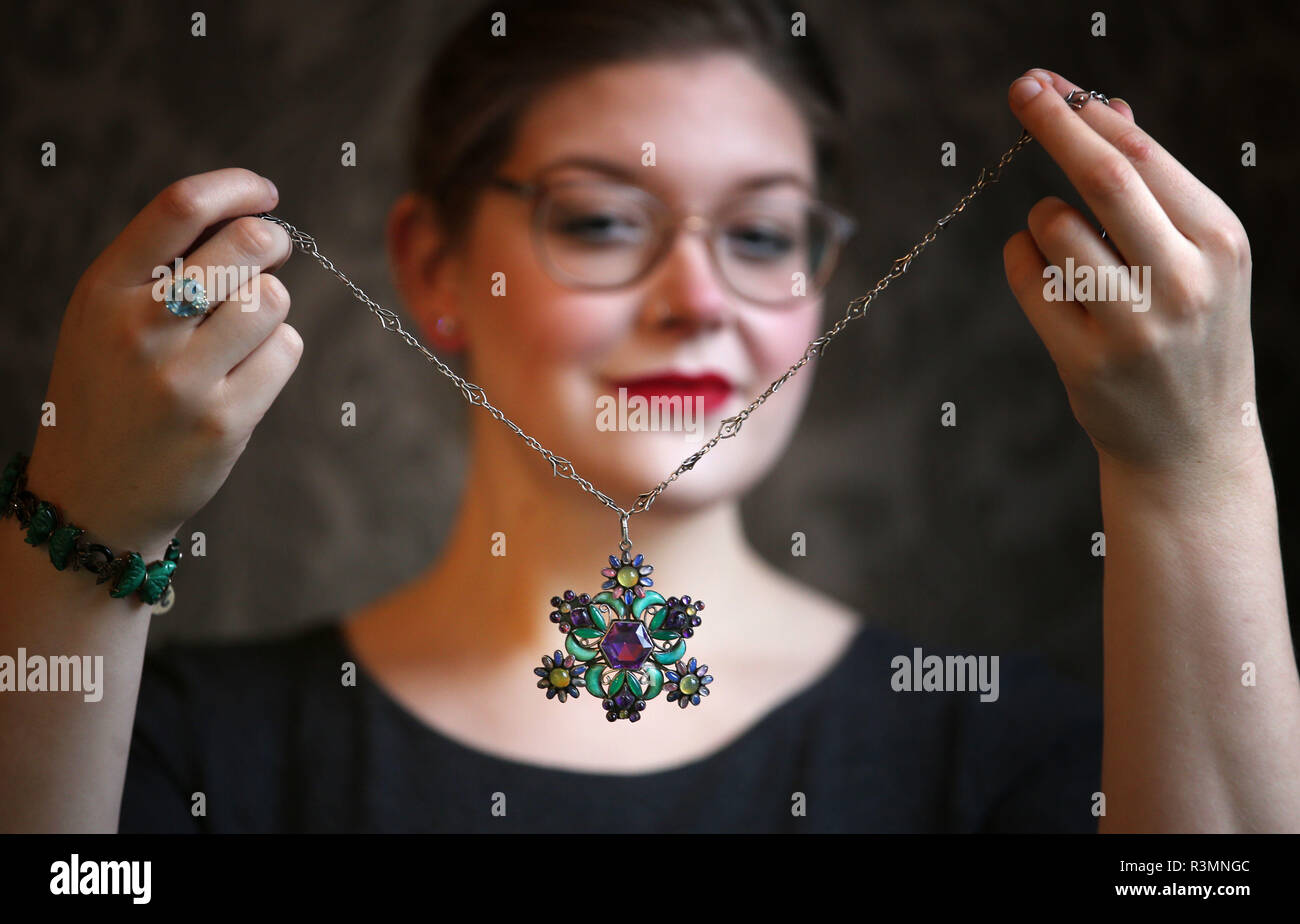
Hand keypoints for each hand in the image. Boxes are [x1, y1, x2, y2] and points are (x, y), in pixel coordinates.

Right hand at [25, 168, 299, 558]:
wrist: (91, 495)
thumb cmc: (111, 389)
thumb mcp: (105, 318)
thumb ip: (161, 266)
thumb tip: (251, 216)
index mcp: (103, 290)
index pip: (179, 208)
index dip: (236, 188)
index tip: (265, 193)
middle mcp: (138, 329)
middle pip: (245, 246)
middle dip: (271, 242)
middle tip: (270, 255)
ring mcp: (181, 379)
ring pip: (272, 299)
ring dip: (271, 305)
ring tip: (243, 330)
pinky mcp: (222, 422)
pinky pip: (285, 352)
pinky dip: (278, 352)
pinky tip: (247, 373)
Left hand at [1002, 68, 1260, 479]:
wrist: (1192, 444)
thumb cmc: (1188, 334)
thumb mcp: (1196, 258)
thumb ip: (1153, 188)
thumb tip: (1105, 109)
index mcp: (1219, 241)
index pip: (1142, 155)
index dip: (1083, 113)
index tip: (1045, 84)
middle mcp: (1184, 279)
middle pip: (1100, 177)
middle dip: (1051, 124)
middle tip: (1019, 90)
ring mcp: (1134, 324)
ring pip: (1053, 227)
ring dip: (1041, 220)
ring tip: (1065, 249)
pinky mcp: (1085, 360)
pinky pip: (1027, 279)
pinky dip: (1021, 259)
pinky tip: (1044, 275)